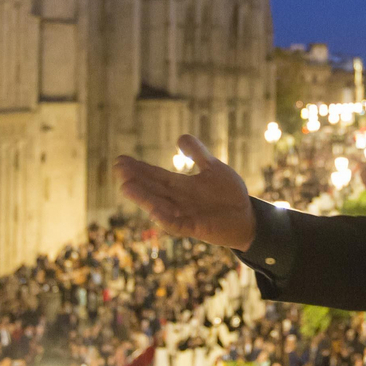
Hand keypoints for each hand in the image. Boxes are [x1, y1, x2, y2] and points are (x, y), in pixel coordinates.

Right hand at [114, 136, 257, 249]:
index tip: (121, 160)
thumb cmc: (228, 194)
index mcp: (181, 185)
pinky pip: (176, 224)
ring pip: (159, 205)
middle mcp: (178, 200)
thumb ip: (197, 153)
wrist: (247, 217)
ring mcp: (185, 214)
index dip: (139, 168)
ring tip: (126, 187)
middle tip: (118, 169)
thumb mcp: (213, 167)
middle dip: (136, 180)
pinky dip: (165, 218)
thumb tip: (180, 137)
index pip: (155, 175)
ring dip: (143, 197)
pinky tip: (153, 210)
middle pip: (153, 189)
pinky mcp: (195, 228)